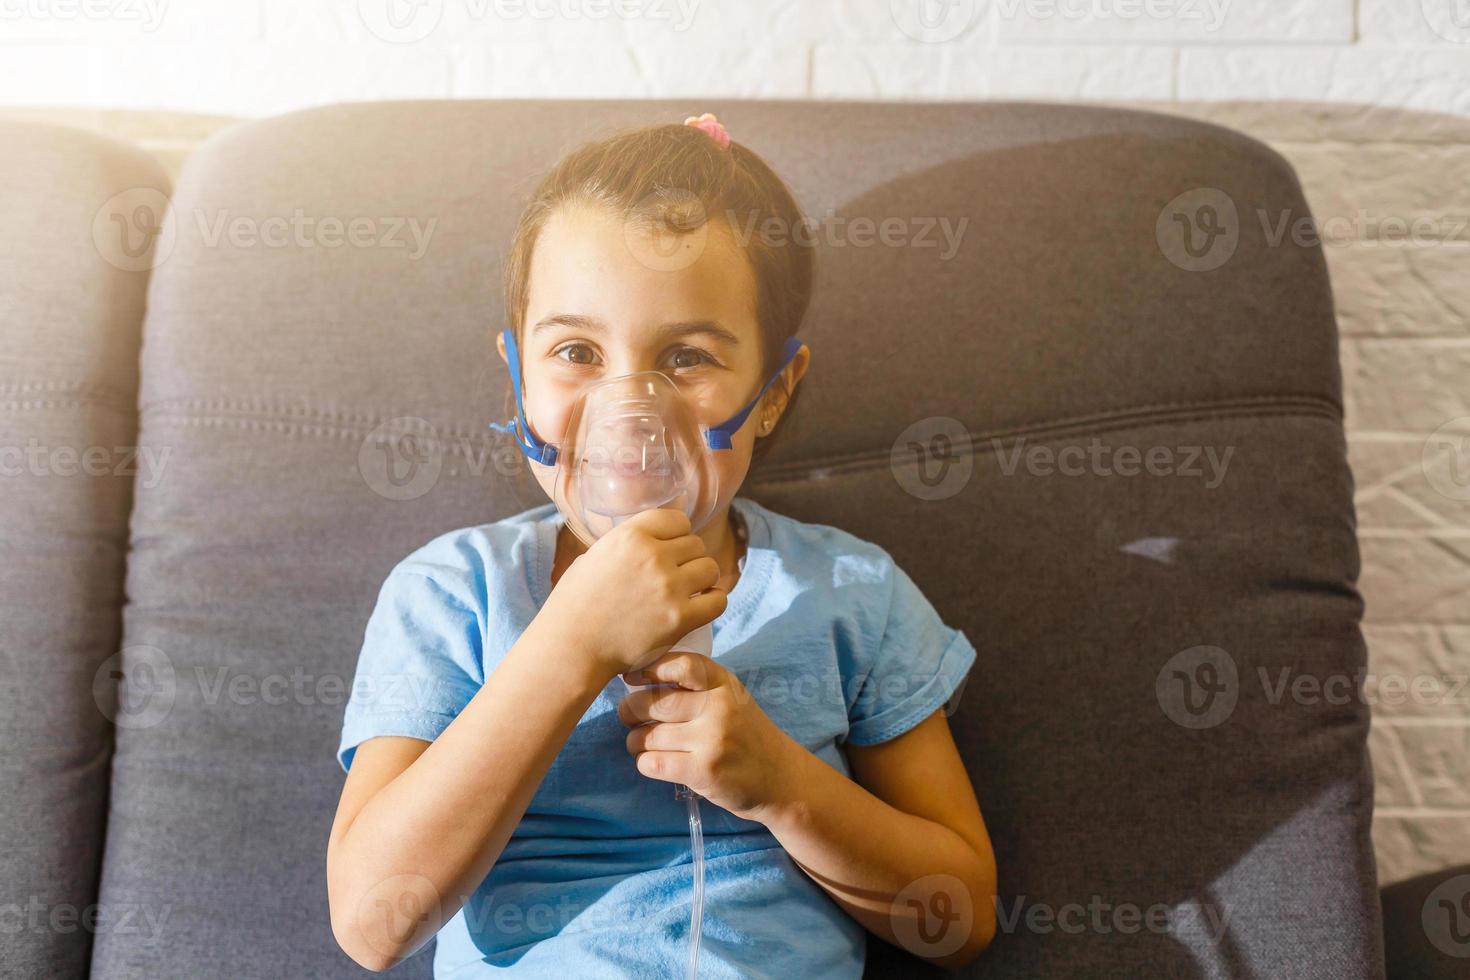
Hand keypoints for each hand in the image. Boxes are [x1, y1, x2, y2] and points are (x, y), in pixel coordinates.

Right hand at [537, 508, 726, 679]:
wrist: (571, 647)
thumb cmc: (574, 604)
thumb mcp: (594, 557)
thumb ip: (625, 546)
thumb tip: (650, 541)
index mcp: (630, 536)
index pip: (677, 519)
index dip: (677, 534)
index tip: (671, 549)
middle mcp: (652, 556)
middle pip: (696, 544)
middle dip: (688, 559)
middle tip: (676, 576)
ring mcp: (668, 587)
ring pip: (710, 569)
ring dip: (703, 579)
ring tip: (689, 591)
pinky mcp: (679, 618)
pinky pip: (718, 600)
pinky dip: (713, 601)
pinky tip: (700, 606)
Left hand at [617, 651, 806, 823]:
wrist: (779, 777)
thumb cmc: (744, 733)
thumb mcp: (729, 697)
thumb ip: (696, 684)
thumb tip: (638, 674)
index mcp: (723, 683)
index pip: (679, 664)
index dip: (648, 668)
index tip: (632, 676)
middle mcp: (718, 707)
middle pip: (653, 702)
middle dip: (630, 710)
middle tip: (629, 716)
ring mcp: (711, 740)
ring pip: (647, 736)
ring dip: (635, 741)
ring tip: (641, 743)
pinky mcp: (703, 771)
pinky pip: (652, 763)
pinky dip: (644, 762)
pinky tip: (653, 761)